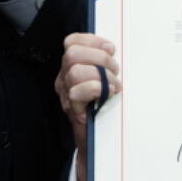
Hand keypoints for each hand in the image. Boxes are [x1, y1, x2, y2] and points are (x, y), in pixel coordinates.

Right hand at [54, 32, 119, 180]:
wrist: (101, 140)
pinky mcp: (73, 109)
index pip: (72, 41)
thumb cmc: (107, 105)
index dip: (92, 40)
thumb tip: (116, 50)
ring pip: (75, 71)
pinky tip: (109, 94)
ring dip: (101, 75)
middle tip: (115, 70)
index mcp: (72, 66)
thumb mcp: (106, 78)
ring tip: (114, 85)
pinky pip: (77, 92)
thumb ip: (106, 63)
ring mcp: (66, 94)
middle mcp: (65, 78)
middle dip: (99, 58)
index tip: (111, 49)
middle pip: (71, 54)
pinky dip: (97, 89)